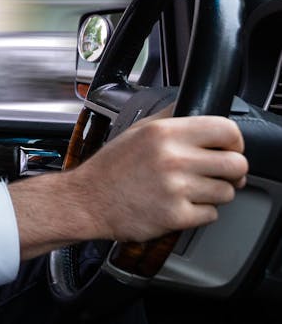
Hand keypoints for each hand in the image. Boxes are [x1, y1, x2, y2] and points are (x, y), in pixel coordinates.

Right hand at [9, 109, 248, 258]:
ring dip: (213, 193)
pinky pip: (211, 215)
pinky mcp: (176, 216)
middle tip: (216, 174)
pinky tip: (178, 204)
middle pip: (236, 164)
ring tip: (189, 190)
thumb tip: (196, 107)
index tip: (228, 149)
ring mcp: (176, 189)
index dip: (234, 141)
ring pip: (227, 192)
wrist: (86, 201)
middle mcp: (173, 158)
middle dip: (231, 171)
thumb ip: (170, 117)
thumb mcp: (137, 130)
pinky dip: (199, 213)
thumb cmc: (110, 168)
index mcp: (165, 133)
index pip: (227, 130)